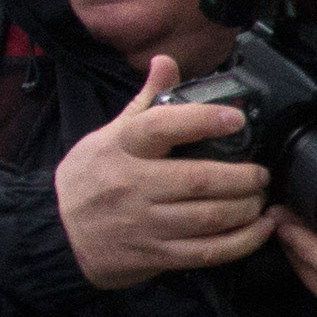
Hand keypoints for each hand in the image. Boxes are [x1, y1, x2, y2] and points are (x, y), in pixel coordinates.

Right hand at [59, 58, 271, 289]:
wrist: (55, 230)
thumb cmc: (90, 177)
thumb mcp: (109, 135)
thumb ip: (145, 101)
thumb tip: (166, 62)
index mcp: (121, 148)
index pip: (160, 127)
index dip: (202, 120)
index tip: (235, 118)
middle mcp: (131, 184)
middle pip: (199, 179)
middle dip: (242, 177)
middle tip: (260, 172)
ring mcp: (143, 222)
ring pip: (209, 216)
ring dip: (247, 207)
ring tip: (260, 197)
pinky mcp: (154, 254)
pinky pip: (208, 251)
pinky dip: (243, 241)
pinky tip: (260, 227)